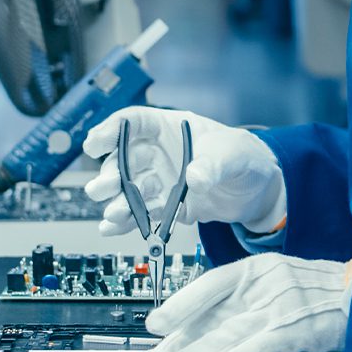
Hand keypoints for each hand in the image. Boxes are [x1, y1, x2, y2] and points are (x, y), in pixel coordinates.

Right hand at [83, 107, 286, 235]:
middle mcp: (159, 154)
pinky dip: (126, 222)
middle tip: (102, 188)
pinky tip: (111, 228)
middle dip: (110, 174)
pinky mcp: (166, 206)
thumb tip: (194, 178)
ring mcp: (160, 181)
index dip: (111, 130)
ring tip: (114, 213)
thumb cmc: (244, 157)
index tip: (94, 144)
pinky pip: (141, 213)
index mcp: (170, 129)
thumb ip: (213, 164)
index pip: (133, 122)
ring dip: (118, 201)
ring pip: (129, 189)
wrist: (257, 190)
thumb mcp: (232, 154)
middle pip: (124, 160)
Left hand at [139, 252, 349, 351]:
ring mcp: (278, 307)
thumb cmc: (320, 292)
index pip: (209, 284)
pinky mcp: (292, 331)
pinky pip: (252, 350)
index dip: (179, 306)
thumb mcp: (278, 281)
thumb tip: (205, 323)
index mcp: (258, 269)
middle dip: (179, 343)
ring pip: (225, 336)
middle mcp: (264, 284)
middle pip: (212, 317)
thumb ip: (246, 298)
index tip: (154, 325)